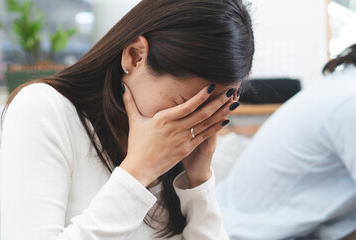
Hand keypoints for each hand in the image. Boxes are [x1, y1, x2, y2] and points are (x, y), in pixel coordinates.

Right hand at [119, 84, 234, 186]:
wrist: (140, 168)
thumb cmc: (137, 144)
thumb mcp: (134, 121)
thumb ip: (130, 102)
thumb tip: (122, 85)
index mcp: (164, 119)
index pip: (187, 105)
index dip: (201, 96)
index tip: (212, 86)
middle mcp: (176, 129)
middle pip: (202, 113)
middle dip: (218, 101)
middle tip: (230, 91)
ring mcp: (183, 140)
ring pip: (206, 124)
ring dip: (221, 113)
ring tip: (233, 103)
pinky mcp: (187, 149)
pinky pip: (205, 136)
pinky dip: (216, 127)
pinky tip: (226, 119)